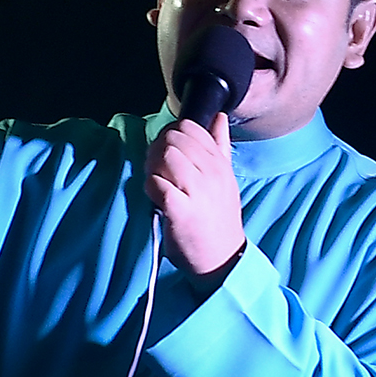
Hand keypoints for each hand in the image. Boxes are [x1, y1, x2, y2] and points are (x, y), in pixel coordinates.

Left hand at [144, 113, 246, 285]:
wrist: (222, 259)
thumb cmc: (219, 219)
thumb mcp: (225, 179)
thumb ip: (220, 146)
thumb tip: (219, 117)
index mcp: (220, 163)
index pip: (191, 127)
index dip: (171, 134)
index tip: (167, 152)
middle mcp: (212, 172)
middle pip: (173, 138)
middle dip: (157, 149)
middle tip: (156, 169)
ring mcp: (198, 191)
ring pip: (166, 156)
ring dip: (152, 167)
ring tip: (156, 183)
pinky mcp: (181, 210)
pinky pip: (158, 184)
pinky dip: (150, 188)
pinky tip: (155, 199)